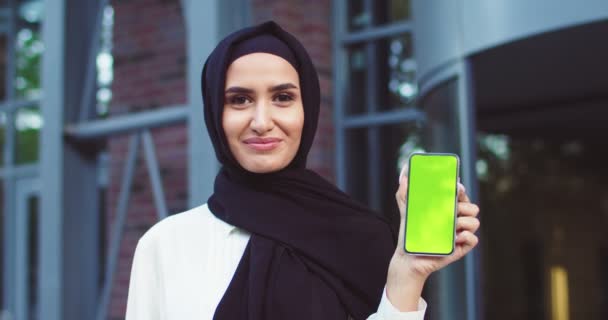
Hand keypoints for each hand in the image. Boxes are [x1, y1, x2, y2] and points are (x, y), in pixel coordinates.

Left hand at [385, 166, 479, 310]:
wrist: (407, 257)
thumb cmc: (410, 233)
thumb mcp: (406, 209)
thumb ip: (405, 191)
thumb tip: (404, 173)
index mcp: (448, 208)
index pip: (461, 195)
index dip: (461, 189)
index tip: (456, 186)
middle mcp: (457, 220)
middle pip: (472, 207)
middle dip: (464, 205)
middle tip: (451, 207)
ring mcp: (460, 234)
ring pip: (475, 221)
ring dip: (465, 221)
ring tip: (450, 224)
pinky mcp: (461, 248)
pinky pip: (473, 239)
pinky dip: (467, 236)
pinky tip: (455, 236)